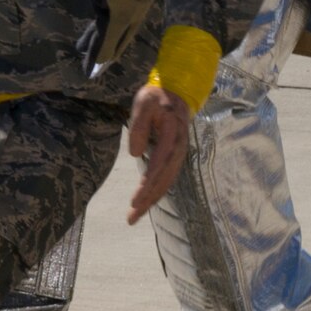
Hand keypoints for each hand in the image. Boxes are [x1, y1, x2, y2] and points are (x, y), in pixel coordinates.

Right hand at [68, 0, 161, 72]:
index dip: (124, 8)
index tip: (110, 16)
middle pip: (131, 18)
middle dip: (117, 37)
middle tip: (105, 53)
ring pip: (118, 32)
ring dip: (103, 50)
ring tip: (94, 68)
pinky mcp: (118, 10)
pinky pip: (107, 36)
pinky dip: (98, 53)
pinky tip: (92, 68)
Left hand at [125, 84, 191, 223]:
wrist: (177, 92)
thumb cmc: (158, 96)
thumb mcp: (144, 102)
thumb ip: (138, 126)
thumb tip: (135, 153)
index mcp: (173, 135)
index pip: (158, 165)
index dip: (147, 185)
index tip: (134, 201)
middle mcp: (179, 149)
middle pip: (164, 180)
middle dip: (148, 200)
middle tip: (131, 218)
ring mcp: (179, 154)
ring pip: (166, 182)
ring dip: (152, 200)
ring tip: (135, 216)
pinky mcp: (175, 157)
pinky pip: (167, 178)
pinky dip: (157, 192)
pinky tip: (146, 201)